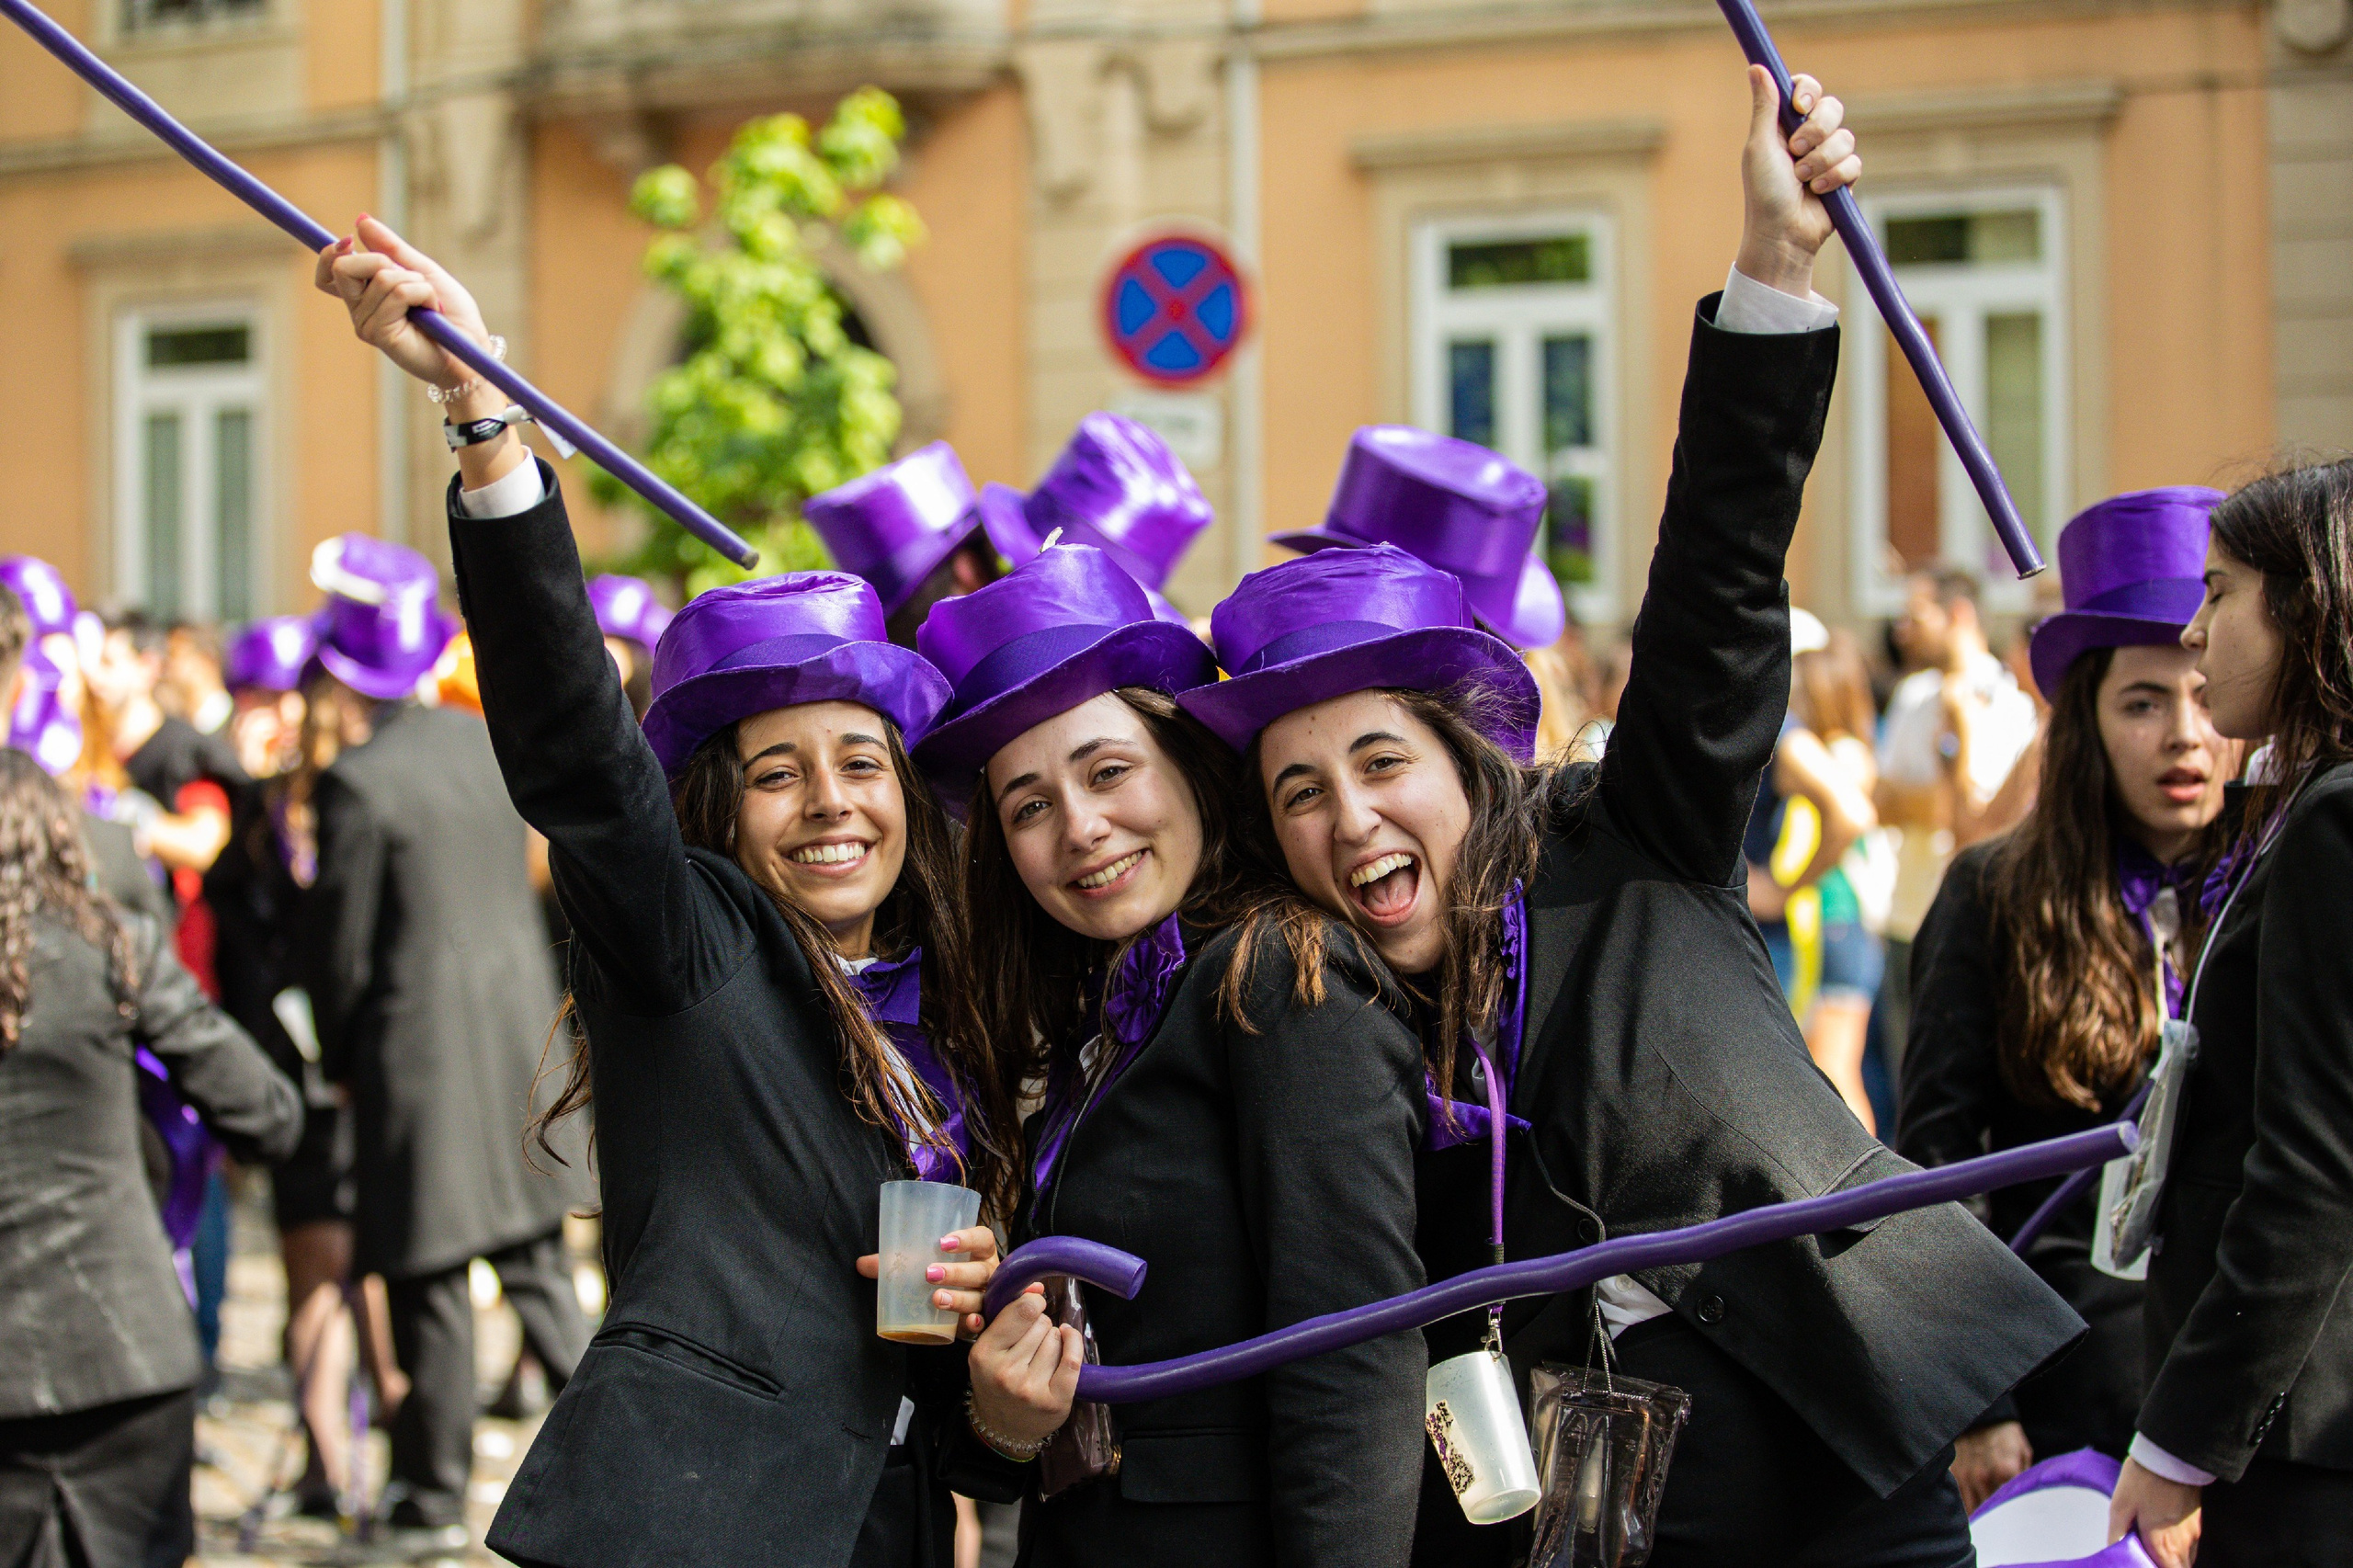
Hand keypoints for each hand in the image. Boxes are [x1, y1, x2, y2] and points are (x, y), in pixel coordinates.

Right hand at [313, 215, 496, 404]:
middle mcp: (359, 311)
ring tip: (429, 303)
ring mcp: (366, 324)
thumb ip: (390, 248)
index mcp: (364, 296)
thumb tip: (360, 220)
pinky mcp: (380, 335)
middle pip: (343, 267)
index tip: (349, 240)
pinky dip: (423, 294)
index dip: (330, 253)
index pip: (327, 274)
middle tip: (411, 280)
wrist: (471, 348)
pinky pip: (398, 294)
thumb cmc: (450, 315)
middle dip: (382, 261)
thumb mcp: (421, 271)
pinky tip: (431, 312)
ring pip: (382, 277)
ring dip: (416, 282)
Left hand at [855, 1224, 1001, 1337]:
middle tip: (929, 1274)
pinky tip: (967, 1323)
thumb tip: (861, 1264)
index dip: (967, 1238)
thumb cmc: (943, 1275)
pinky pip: (984, 1322)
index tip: (942, 1242)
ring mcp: (988, 1298)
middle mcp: (987, 1273)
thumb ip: (896, 1263)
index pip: (982, 1238)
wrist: (962, 1306)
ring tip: (937, 1299)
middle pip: (979, 1270)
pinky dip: (976, 1323)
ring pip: (979, 1297)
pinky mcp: (983, 1320)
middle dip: (956, 1272)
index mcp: (979, 1252)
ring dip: (960, 1298)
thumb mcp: (923, 1264)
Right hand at [967, 1285, 1081, 1451]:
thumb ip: (1006, 1317)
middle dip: (1039, 1325)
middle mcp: (1005, 1373)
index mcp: (983, 1354)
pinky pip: (1073, 1359)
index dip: (1032, 1303)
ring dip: (1053, 1340)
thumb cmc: (996, 1380)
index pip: (1022, 1310)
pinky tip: (1067, 1339)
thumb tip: (1037, 1286)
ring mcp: (1030, 1389)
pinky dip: (1074, 1343)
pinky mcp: (1054, 1402)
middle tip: (1031, 1342)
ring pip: (1056, 1339)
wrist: (1003, 1429)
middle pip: (1041, 1323)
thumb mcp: (988, 1349)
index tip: (1032, 1307)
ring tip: (1040, 1354)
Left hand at [1735, 66, 1860, 298]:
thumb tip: (1756, 66)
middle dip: (1816, 130)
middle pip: (1832, 108)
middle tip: (1796, 151)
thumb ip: (1765, 107)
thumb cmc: (1764, 193)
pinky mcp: (1844, 177)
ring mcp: (1828, 156)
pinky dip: (1835, 177)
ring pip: (1845, 137)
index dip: (1808, 91)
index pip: (1806, 89)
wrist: (1782, 234)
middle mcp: (1808, 136)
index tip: (1800, 103)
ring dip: (1822, 160)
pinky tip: (1820, 191)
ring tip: (1804, 180)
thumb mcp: (1760, 146)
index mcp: (1785, 125)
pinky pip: (1854, 162)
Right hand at [1950, 1421, 2032, 1511]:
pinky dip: (1968, 1506)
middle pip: (1991, 1511)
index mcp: (2006, 1471)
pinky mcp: (1954, 1473)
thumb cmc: (2005, 1434)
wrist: (1979, 1413)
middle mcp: (1984, 1476)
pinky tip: (1975, 1508)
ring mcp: (1967, 1475)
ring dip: (1981, 1515)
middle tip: (2004, 1522)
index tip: (2017, 1520)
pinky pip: (1961, 1499)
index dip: (2014, 1517)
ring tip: (1989, 1518)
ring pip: (1974, 1508)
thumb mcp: (2023, 1452)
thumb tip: (2027, 1500)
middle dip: (1998, 1519)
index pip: (2011, 1507)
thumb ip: (2024, 1478)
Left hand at [2108, 1457, 2201, 1567]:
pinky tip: (2163, 1533)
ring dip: (2172, 1559)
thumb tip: (2112, 1550)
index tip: (2143, 1564)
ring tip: (2152, 1546)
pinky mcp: (2198, 1521)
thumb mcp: (2120, 1505)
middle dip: (2164, 1567)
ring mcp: (2194, 1533)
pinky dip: (2179, 1547)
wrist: (2171, 1455)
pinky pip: (2191, 1545)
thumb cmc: (2143, 1479)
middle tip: (2147, 1557)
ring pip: (2186, 1559)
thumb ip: (2117, 1533)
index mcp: (2164, 1545)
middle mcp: (2184, 1544)